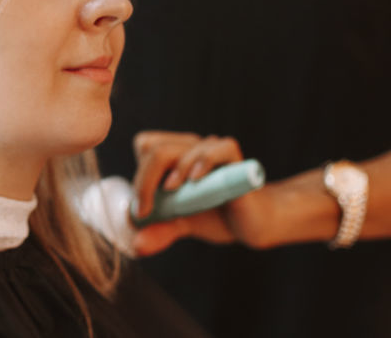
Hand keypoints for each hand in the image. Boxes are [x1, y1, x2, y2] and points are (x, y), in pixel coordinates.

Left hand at [129, 130, 273, 254]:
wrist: (253, 223)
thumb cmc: (216, 216)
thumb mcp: (182, 223)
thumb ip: (160, 229)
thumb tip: (137, 245)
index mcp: (174, 155)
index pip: (146, 145)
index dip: (138, 174)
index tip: (141, 210)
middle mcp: (191, 147)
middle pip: (156, 148)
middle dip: (145, 180)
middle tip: (145, 211)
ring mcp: (213, 150)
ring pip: (181, 147)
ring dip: (172, 172)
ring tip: (171, 192)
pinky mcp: (236, 160)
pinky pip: (219, 148)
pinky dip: (204, 161)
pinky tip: (197, 179)